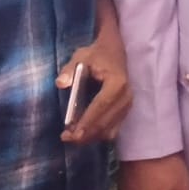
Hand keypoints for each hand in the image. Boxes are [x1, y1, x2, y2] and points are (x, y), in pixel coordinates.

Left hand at [58, 28, 132, 143]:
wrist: (114, 51)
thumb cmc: (96, 55)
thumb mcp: (80, 57)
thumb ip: (69, 70)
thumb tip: (61, 83)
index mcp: (117, 82)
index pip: (102, 105)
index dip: (88, 121)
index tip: (73, 134)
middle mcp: (126, 96)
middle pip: (106, 122)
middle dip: (87, 134)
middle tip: (66, 138)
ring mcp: (128, 105)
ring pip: (110, 129)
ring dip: (91, 137)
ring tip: (71, 137)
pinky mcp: (125, 111)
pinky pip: (113, 129)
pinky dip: (98, 134)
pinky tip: (84, 134)